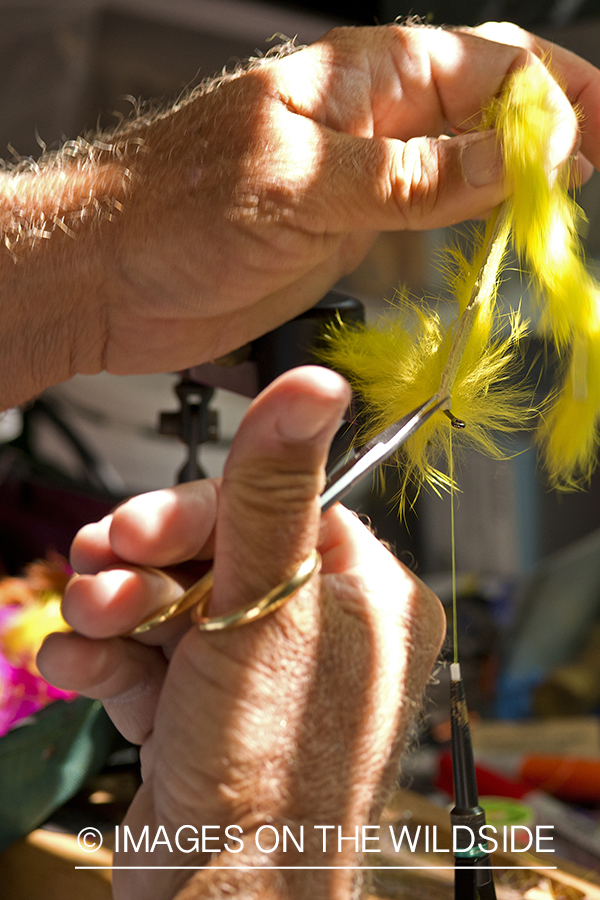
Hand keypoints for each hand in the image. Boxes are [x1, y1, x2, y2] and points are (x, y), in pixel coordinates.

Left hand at [4, 22, 599, 408]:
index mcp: (362, 80)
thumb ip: (413, 177)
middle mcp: (371, 124)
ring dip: (520, 183)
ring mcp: (363, 181)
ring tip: (566, 209)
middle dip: (554, 130)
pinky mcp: (348, 233)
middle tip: (599, 172)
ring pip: (465, 166)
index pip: (489, 66)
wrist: (109, 276)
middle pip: (488, 110)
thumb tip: (519, 160)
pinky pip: (429, 220)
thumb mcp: (304, 184)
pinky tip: (501, 239)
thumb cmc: (173, 208)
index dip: (558, 94)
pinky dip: (473, 227)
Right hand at [38, 366, 444, 899]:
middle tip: (102, 571)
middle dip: (146, 564)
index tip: (138, 526)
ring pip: (177, 605)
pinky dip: (111, 660)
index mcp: (367, 599)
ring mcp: (261, 676)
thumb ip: (274, 491)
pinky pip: (156, 660)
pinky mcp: (209, 713)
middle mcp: (320, 634)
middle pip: (219, 556)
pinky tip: (77, 668)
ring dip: (119, 609)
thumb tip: (315, 385)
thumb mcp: (267, 606)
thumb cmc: (270, 768)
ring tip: (87, 622)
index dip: (201, 512)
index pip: (280, 511)